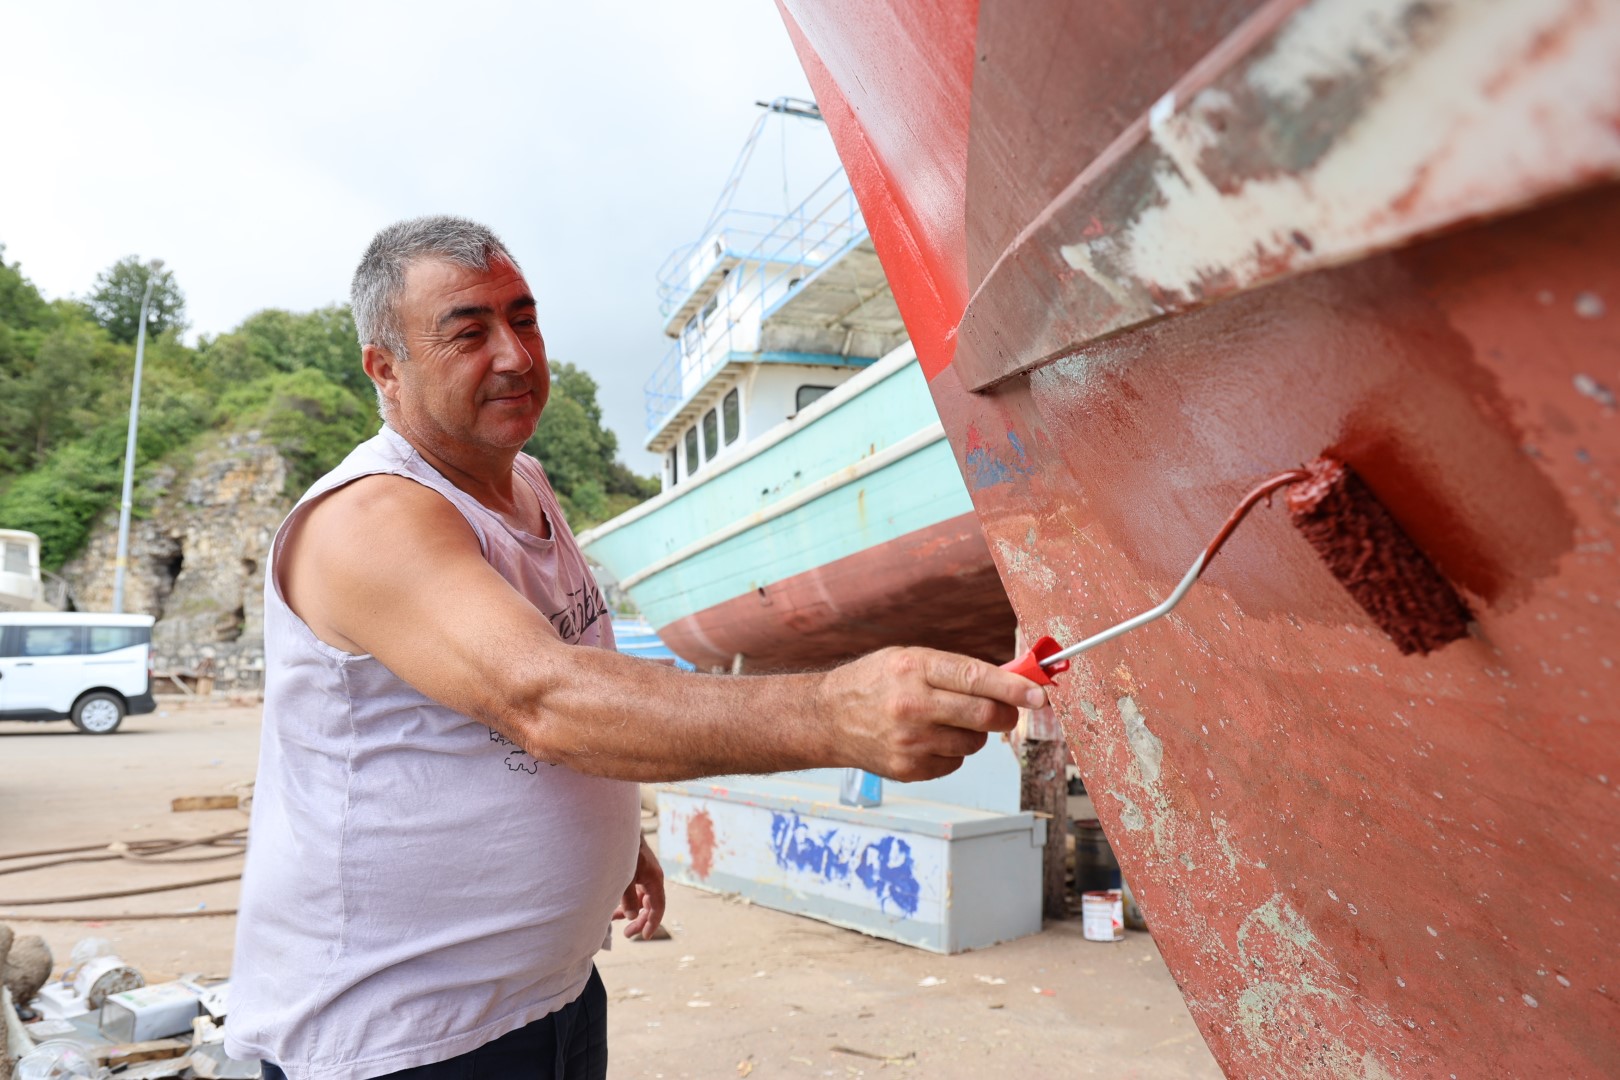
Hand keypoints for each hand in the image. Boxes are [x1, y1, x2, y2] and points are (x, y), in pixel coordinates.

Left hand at [612, 835, 665, 939]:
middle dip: (640, 920)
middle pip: (650, 905)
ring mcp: (645, 874)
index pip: (658, 907)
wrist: (618, 829)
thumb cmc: (624, 852)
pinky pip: (635, 890)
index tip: (645, 936)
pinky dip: (627, 900)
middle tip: (627, 934)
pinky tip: (614, 906)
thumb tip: (632, 916)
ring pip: (641, 899)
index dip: (652, 923)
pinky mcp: (636, 870)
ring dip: (632, 911)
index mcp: (655, 880)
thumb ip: (629, 900)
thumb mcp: (625, 879)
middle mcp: (652, 878)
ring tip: (617, 920)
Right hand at [816, 647, 1046, 782]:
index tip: (1039, 694)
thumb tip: (1012, 681)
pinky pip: (954, 762)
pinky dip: (952, 752)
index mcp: (914, 669)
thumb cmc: (875, 682)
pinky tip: (928, 738)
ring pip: (974, 743)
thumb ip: (956, 670)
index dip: (1014, 688)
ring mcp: (910, 742)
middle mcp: (912, 706)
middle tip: (1008, 709)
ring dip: (975, 733)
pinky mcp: (908, 769)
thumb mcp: (909, 659)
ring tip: (948, 720)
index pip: (976, 678)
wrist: (827, 718)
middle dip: (1006, 713)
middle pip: (984, 716)